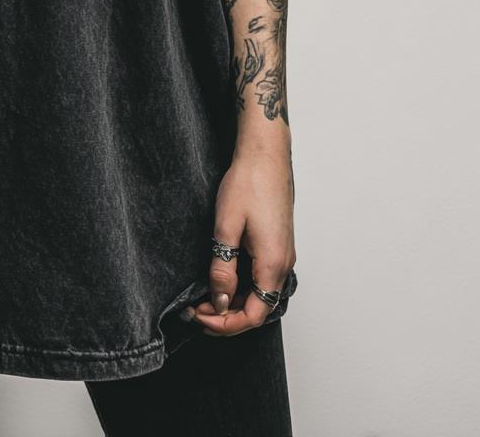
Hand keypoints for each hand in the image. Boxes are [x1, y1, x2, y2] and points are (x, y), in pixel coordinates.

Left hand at [189, 146, 295, 336]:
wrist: (265, 155)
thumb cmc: (248, 183)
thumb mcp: (226, 227)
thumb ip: (223, 268)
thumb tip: (220, 301)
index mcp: (273, 264)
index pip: (253, 315)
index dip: (225, 324)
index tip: (199, 316)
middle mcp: (284, 264)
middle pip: (258, 308)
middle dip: (226, 316)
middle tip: (195, 309)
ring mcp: (283, 254)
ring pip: (260, 294)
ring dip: (234, 301)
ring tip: (204, 296)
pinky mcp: (278, 244)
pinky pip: (262, 277)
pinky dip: (242, 286)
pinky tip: (222, 278)